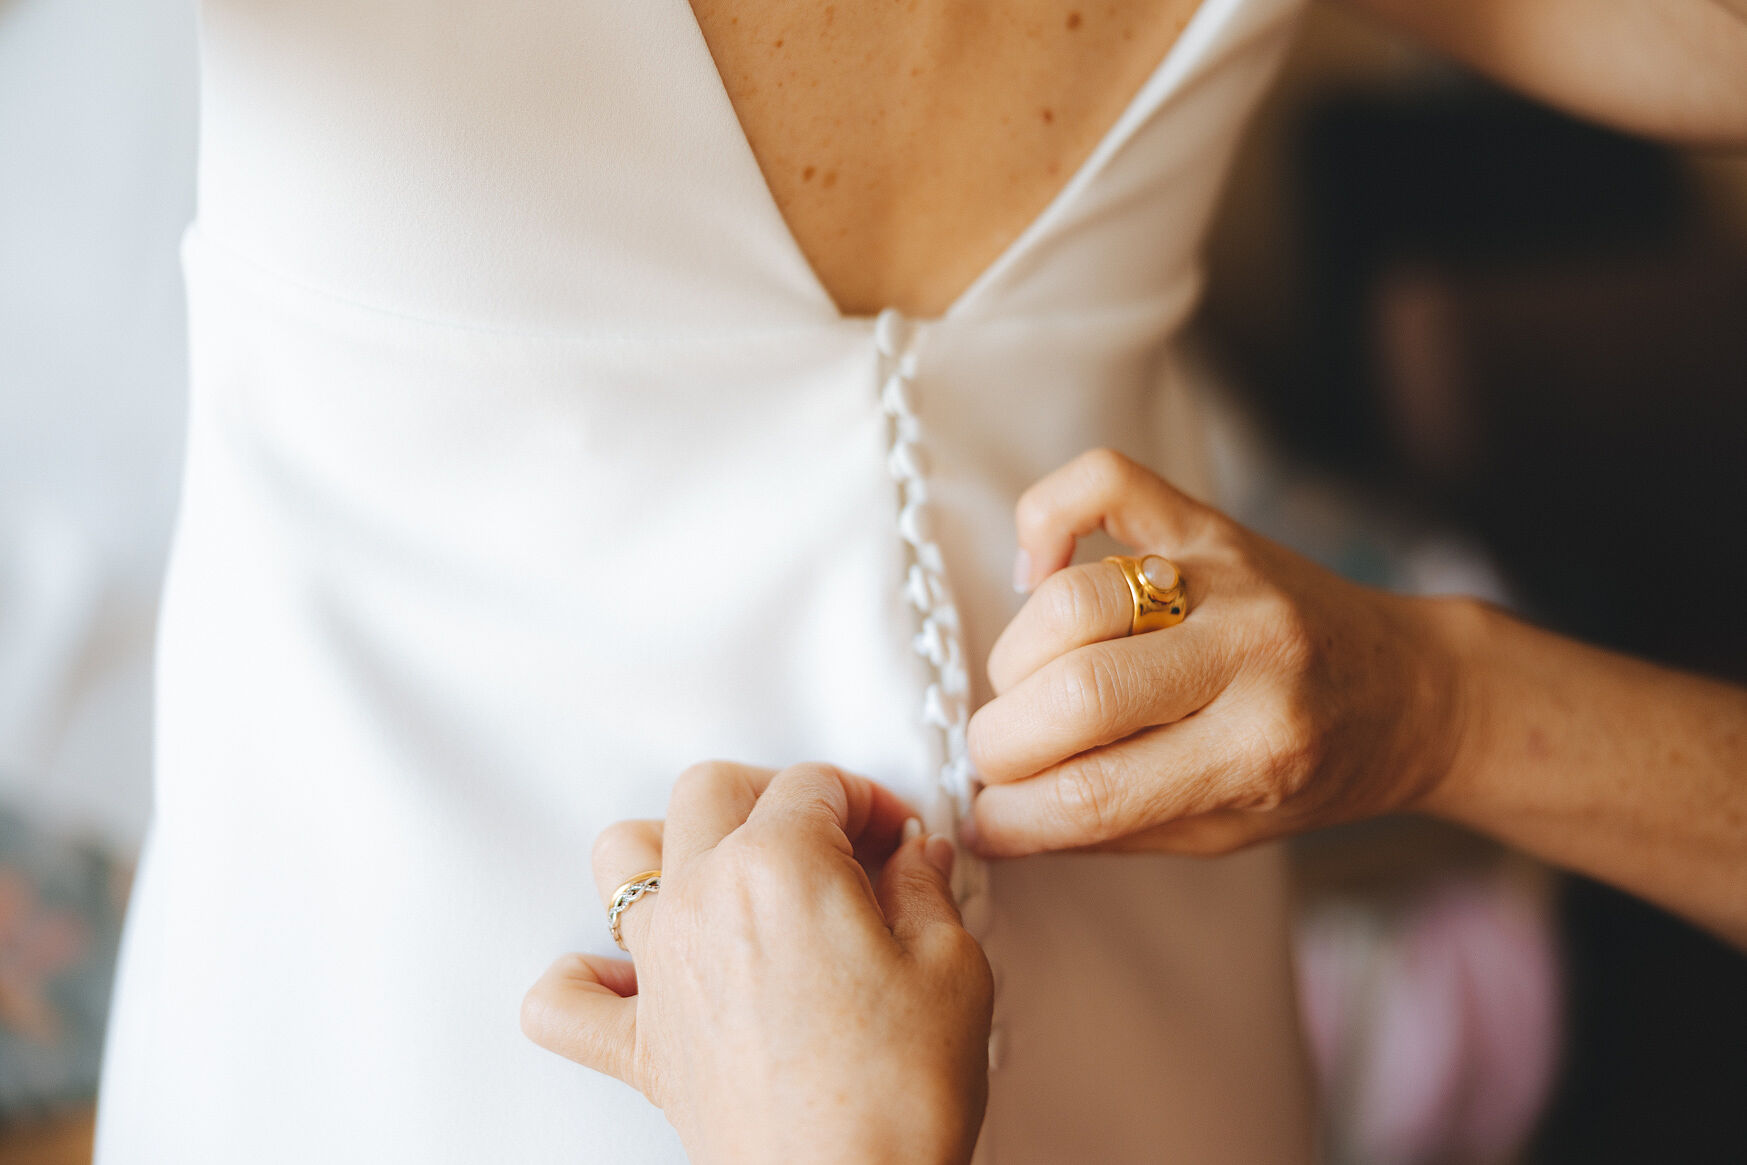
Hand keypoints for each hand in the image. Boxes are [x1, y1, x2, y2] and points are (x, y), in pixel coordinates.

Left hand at [521, 762, 993, 1164]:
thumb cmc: (896, 1098)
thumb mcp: (952, 968)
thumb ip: (926, 891)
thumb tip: (916, 860)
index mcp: (781, 865)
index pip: (815, 783)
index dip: (867, 799)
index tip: (894, 835)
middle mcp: (704, 900)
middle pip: (712, 790)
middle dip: (774, 795)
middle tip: (828, 837)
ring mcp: (661, 970)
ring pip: (622, 857)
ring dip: (669, 846)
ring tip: (725, 871)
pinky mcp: (641, 1045)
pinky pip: (564, 1000)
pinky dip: (582, 978)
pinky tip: (621, 974)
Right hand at [965, 449, 1469, 856]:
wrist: (1410, 688)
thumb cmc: (1314, 771)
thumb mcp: (1230, 832)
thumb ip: (1115, 826)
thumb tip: (997, 821)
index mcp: (1261, 751)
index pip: (1095, 795)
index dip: (1013, 818)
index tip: (986, 823)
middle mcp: (1249, 655)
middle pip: (1078, 693)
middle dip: (1002, 742)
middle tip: (997, 759)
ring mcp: (1227, 576)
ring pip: (1074, 599)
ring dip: (1016, 659)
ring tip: (1025, 689)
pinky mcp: (1207, 522)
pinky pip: (1103, 484)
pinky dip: (1045, 520)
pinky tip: (1038, 576)